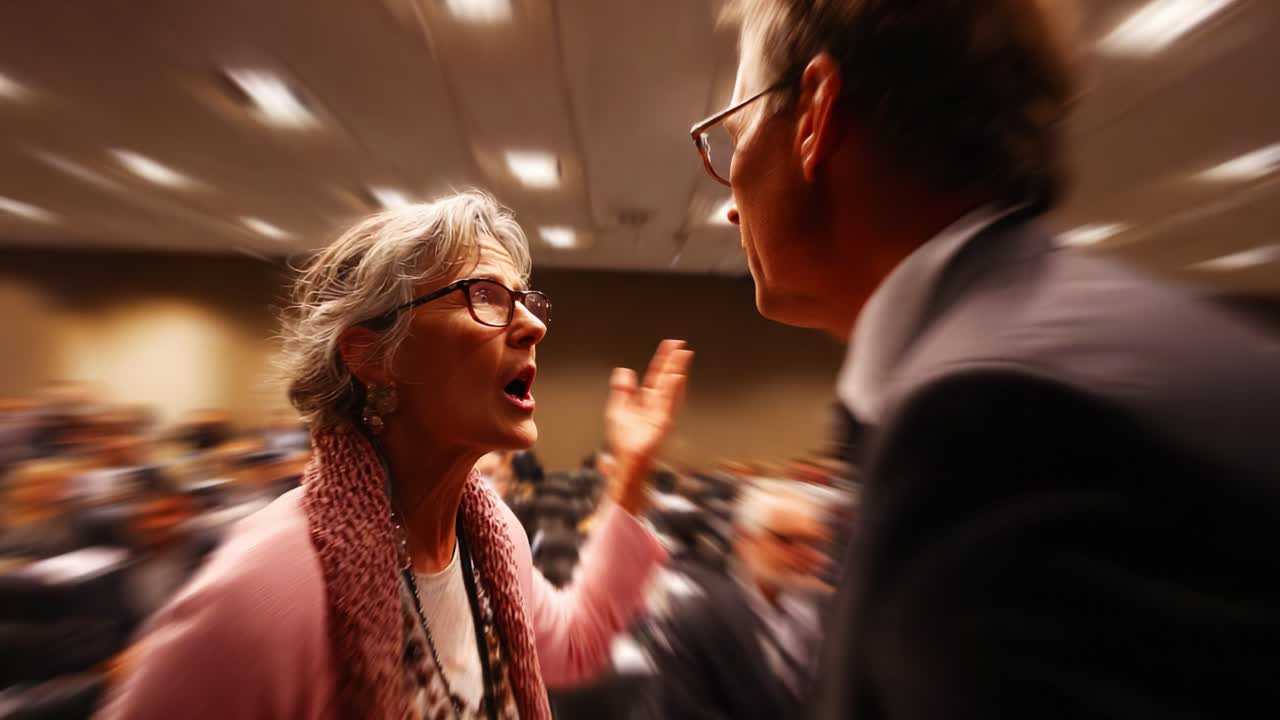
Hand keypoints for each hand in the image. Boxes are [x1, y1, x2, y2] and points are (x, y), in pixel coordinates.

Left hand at [604, 339, 693, 511]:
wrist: (628, 462)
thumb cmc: (624, 442)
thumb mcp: (618, 409)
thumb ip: (622, 390)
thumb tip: (624, 370)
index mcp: (648, 400)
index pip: (657, 375)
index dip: (663, 360)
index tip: (670, 345)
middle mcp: (658, 405)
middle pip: (667, 378)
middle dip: (674, 361)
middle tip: (681, 345)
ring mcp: (662, 413)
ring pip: (671, 387)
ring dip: (678, 370)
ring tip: (683, 355)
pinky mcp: (663, 423)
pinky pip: (669, 403)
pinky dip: (673, 389)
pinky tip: (676, 376)